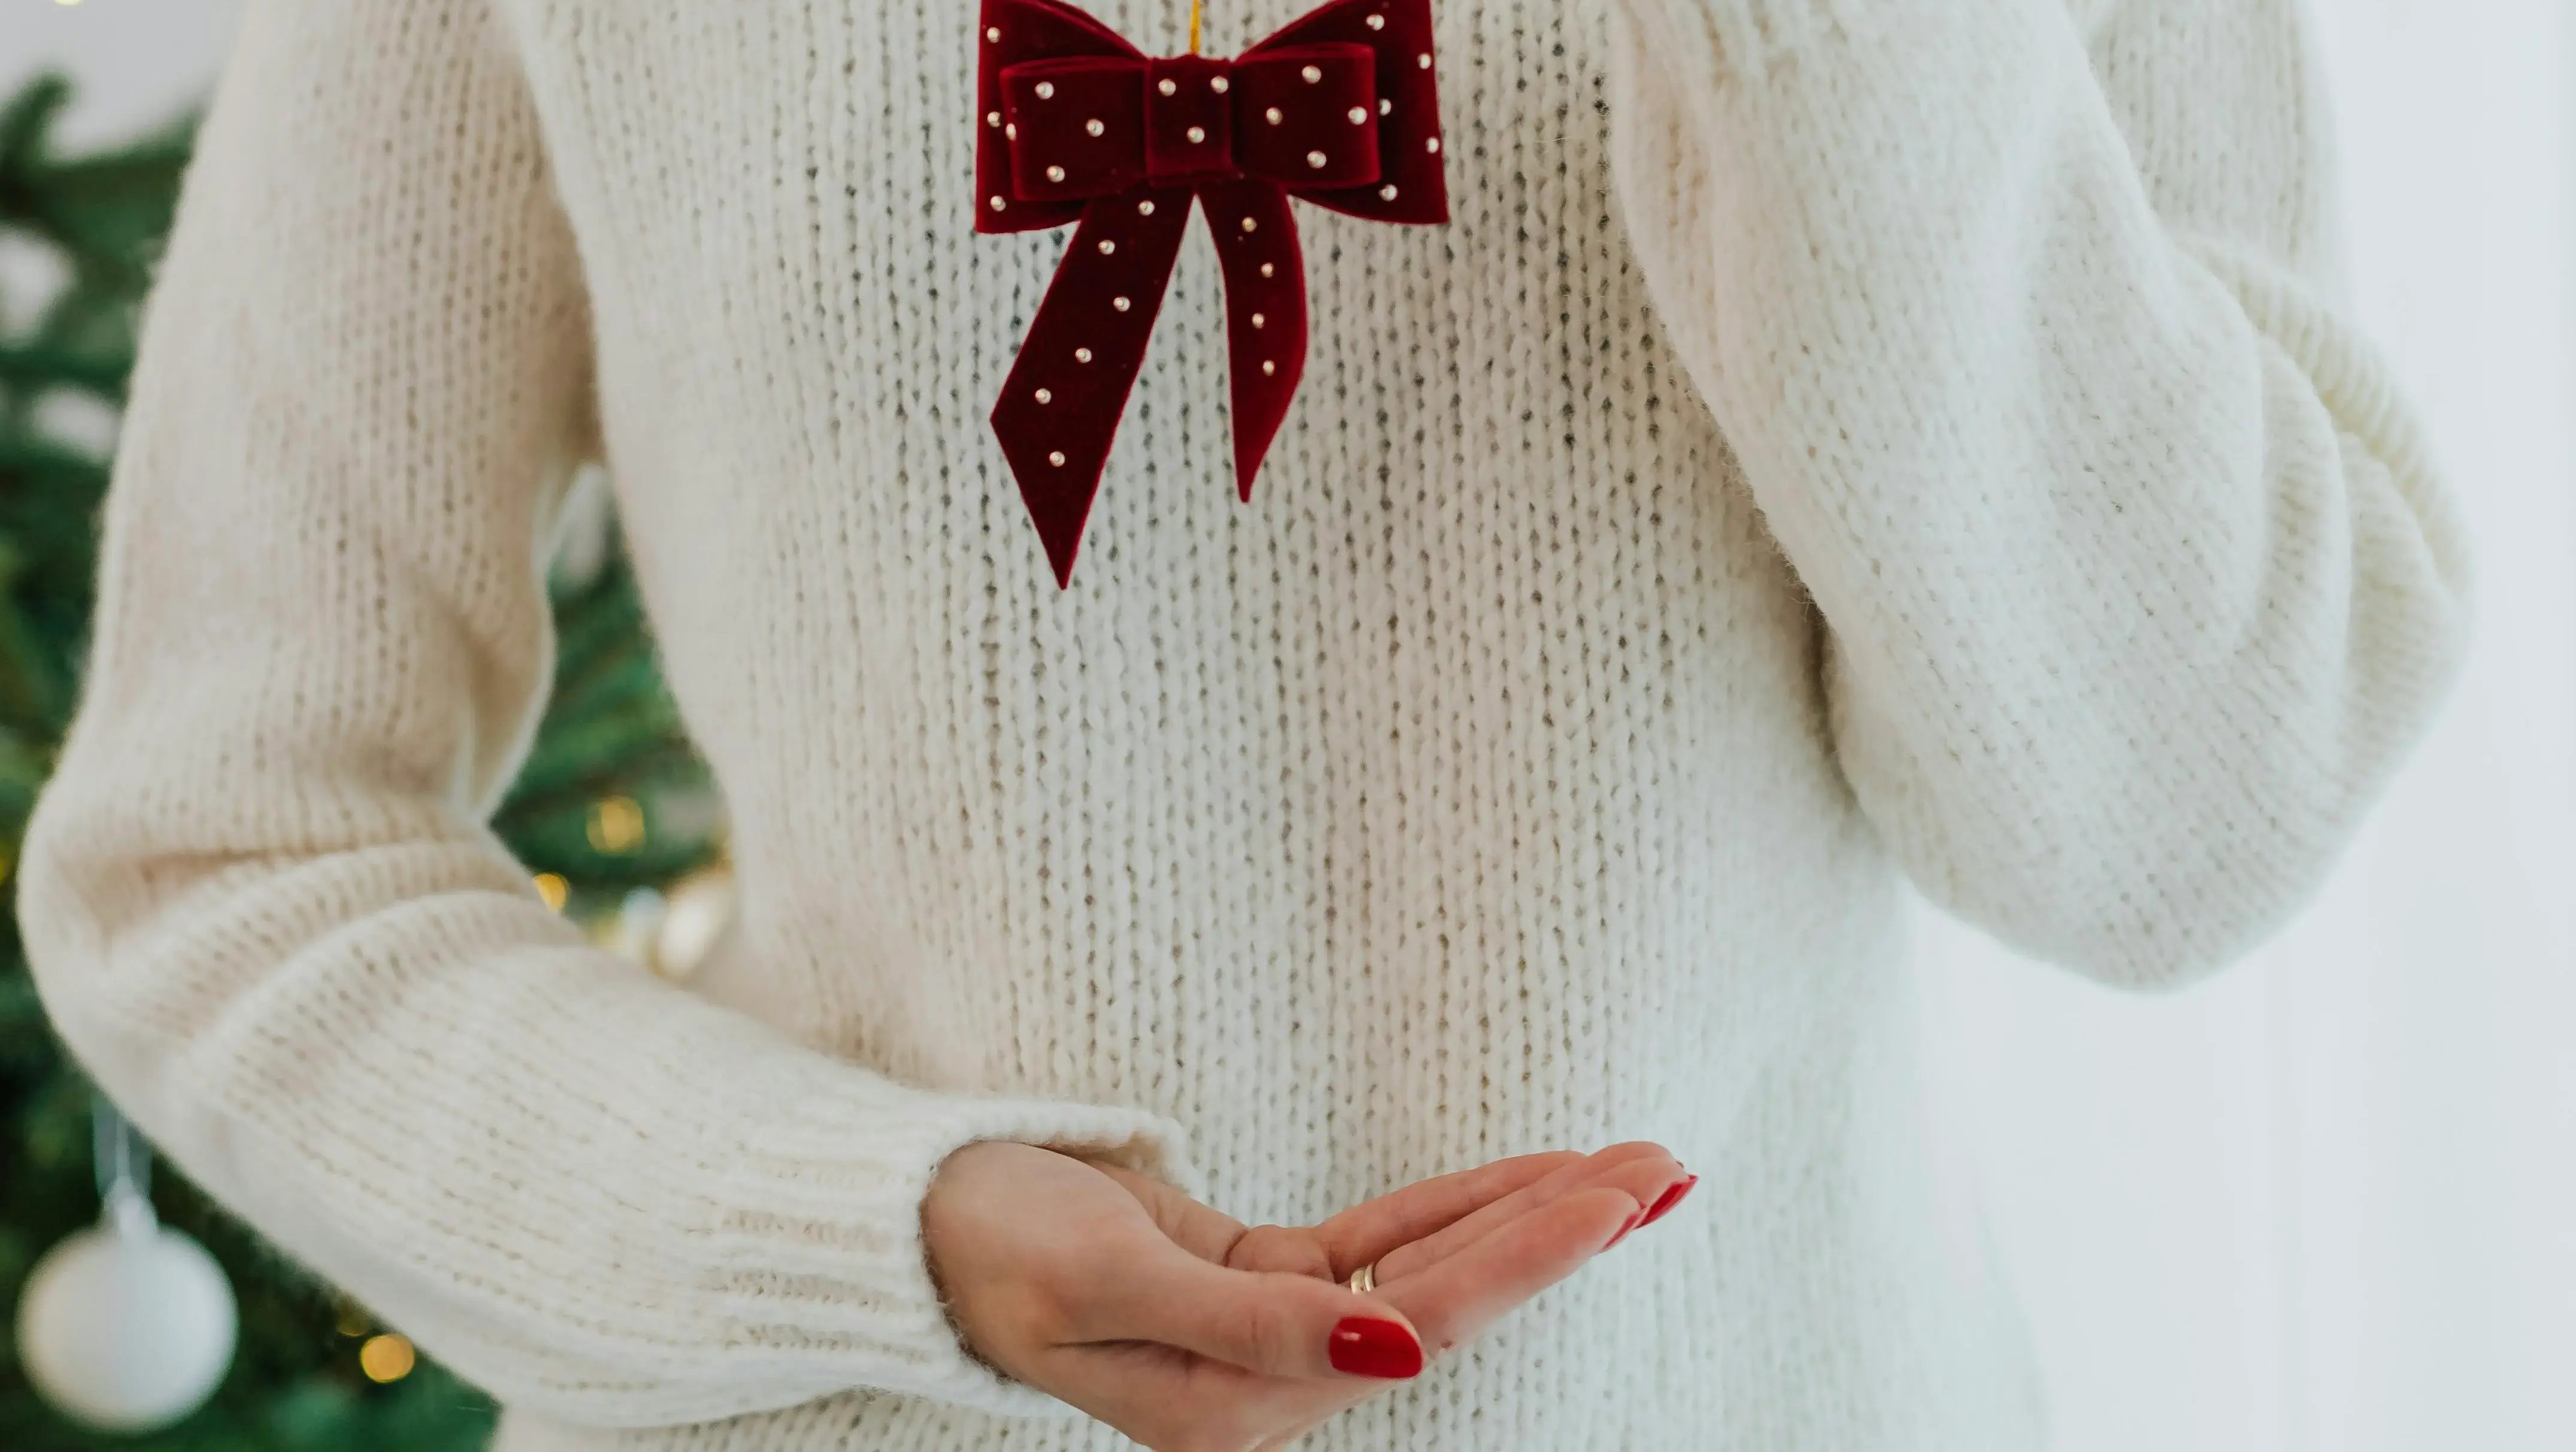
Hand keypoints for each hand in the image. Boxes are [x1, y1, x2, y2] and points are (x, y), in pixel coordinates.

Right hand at [923, 1138, 1692, 1450]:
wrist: (912, 1224)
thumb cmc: (989, 1249)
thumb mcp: (1109, 1282)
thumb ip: (1257, 1325)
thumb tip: (1394, 1348)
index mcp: (1236, 1408)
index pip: (1415, 1325)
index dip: (1519, 1258)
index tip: (1609, 1201)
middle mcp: (1269, 1385)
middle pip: (1448, 1301)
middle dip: (1560, 1232)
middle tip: (1663, 1167)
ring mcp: (1272, 1331)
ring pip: (1430, 1269)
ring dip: (1530, 1216)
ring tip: (1637, 1168)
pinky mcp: (1259, 1279)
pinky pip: (1382, 1240)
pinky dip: (1460, 1203)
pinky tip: (1539, 1176)